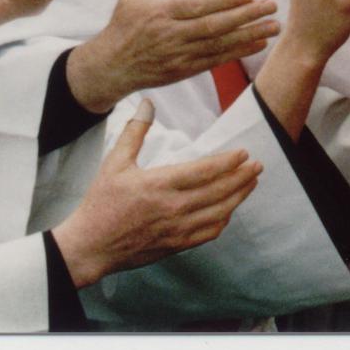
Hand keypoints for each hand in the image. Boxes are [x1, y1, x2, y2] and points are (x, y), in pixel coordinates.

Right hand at [49, 101, 261, 288]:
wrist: (91, 246)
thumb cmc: (101, 203)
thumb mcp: (115, 162)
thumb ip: (135, 132)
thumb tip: (147, 103)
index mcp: (158, 185)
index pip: (203, 171)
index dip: (227, 162)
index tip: (243, 153)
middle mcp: (172, 208)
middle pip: (218, 192)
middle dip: (242, 178)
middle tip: (258, 165)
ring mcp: (176, 229)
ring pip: (219, 213)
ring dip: (238, 197)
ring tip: (251, 183)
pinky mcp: (176, 245)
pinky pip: (208, 233)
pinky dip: (223, 219)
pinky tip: (229, 209)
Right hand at [64, 0, 279, 112]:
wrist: (110, 67)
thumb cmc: (122, 26)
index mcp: (160, 12)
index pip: (198, 5)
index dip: (224, 0)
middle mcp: (172, 35)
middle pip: (215, 25)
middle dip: (246, 16)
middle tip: (271, 5)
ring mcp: (180, 55)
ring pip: (220, 45)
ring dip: (249, 35)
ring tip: (273, 26)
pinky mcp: (185, 71)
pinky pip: (216, 60)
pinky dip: (238, 52)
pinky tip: (258, 43)